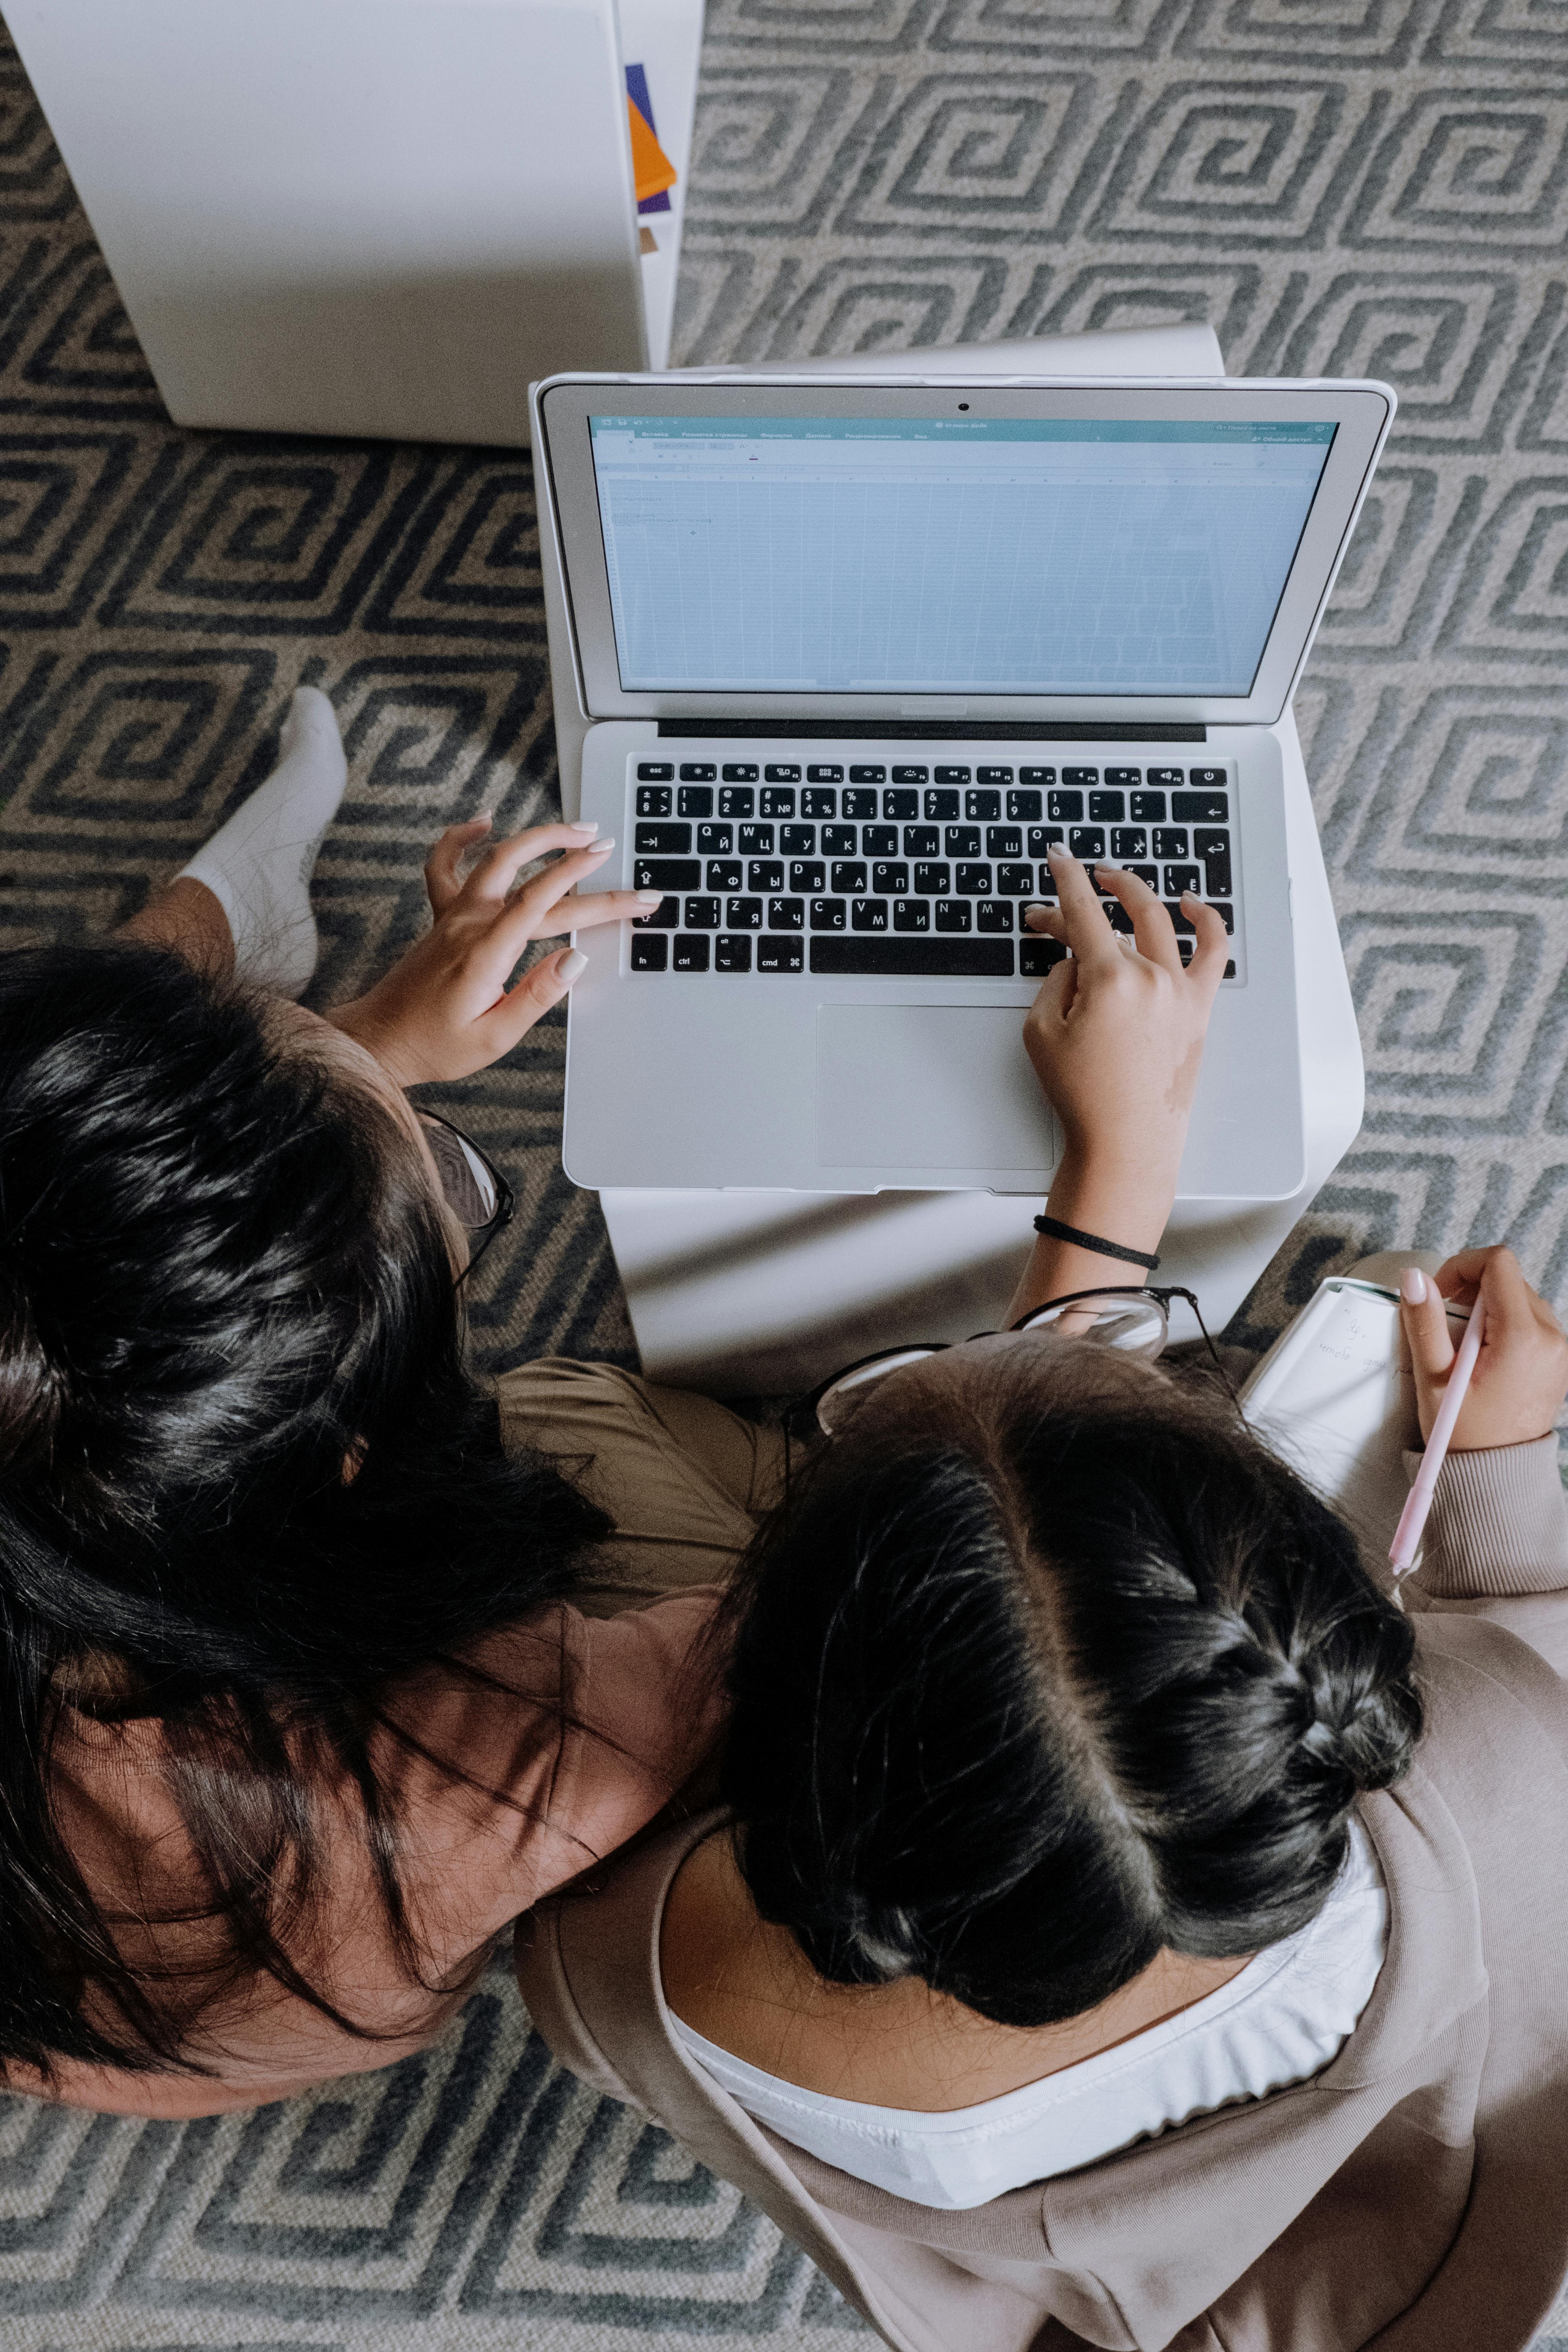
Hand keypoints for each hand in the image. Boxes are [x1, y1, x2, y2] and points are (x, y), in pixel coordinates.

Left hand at [328, 816, 657, 1084]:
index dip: (584, 884)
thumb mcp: (494, 1036)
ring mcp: (452, 916)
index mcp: (486, 953)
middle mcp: (468, 924)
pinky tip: (482, 821)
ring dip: (536, 838)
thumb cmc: (435, 1045)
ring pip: (495, 859)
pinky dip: (460, 837)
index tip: (620, 879)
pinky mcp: (441, 917)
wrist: (380, 1041)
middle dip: (577, 861)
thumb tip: (575, 960)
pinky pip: (445, 866)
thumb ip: (537, 996)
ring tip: (572, 830)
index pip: (542, 902)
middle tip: (609, 849)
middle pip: (530, 878)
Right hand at [1004, 855, 1227, 1323]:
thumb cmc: (1083, 1096)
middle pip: (1113, 919)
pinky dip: (1207, 921)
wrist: (1126, 1142)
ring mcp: (1181, 991)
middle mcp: (1151, 977)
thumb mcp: (1041, 1033)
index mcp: (1109, 979)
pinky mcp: (1198, 1009)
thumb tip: (1074, 961)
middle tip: (1070, 887)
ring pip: (1159, 924)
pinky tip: (1192, 905)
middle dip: (1085, 896)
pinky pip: (1213, 952)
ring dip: (1138, 894)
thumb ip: (1055, 982)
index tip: (1058, 856)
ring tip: (1119, 882)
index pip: (1083, 911)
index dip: (1065, 878)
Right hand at [1400, 1247, 1567, 1450]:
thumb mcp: (1435, 1378)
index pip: (1497, 1263)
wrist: (1498, 1477)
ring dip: (1487, 1305)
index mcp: (1523, 1336)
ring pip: (1520, 1295)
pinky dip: (1503, 1322)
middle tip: (1444, 1323)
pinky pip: (1531, 1318)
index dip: (1461, 1267)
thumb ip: (1424, 1322)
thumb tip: (1413, 1277)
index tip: (1439, 1295)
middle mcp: (1551, 1336)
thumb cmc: (1464, 1434)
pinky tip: (1483, 1352)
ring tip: (1463, 1343)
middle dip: (1471, 1288)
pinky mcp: (1559, 1358)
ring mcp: (1560, 1347)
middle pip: (1508, 1278)